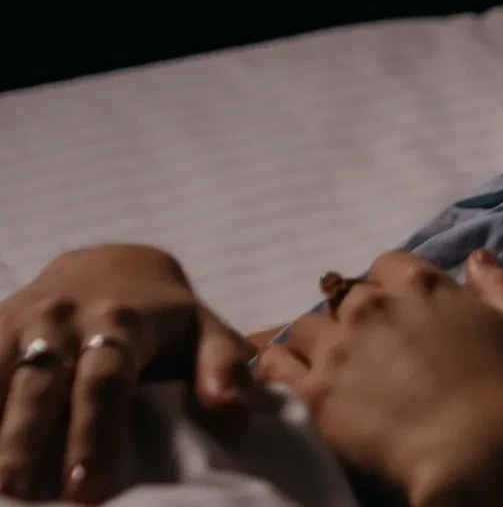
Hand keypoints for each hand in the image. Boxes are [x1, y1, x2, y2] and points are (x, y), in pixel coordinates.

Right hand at [0, 245, 254, 502]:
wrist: (106, 266)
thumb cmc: (163, 316)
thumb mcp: (203, 330)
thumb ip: (223, 368)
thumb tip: (233, 417)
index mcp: (122, 322)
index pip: (107, 382)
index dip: (95, 434)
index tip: (85, 490)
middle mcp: (63, 321)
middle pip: (42, 387)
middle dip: (25, 443)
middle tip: (18, 495)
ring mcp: (18, 325)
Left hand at [257, 249, 502, 506]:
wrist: (478, 455)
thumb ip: (500, 286)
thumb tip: (477, 257)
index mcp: (421, 285)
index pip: (390, 264)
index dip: (395, 287)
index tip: (405, 313)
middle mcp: (372, 306)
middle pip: (347, 294)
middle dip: (359, 315)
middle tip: (376, 348)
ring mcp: (338, 347)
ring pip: (308, 326)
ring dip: (320, 340)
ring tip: (336, 366)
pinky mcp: (315, 391)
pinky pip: (277, 364)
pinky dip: (281, 365)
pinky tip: (293, 378)